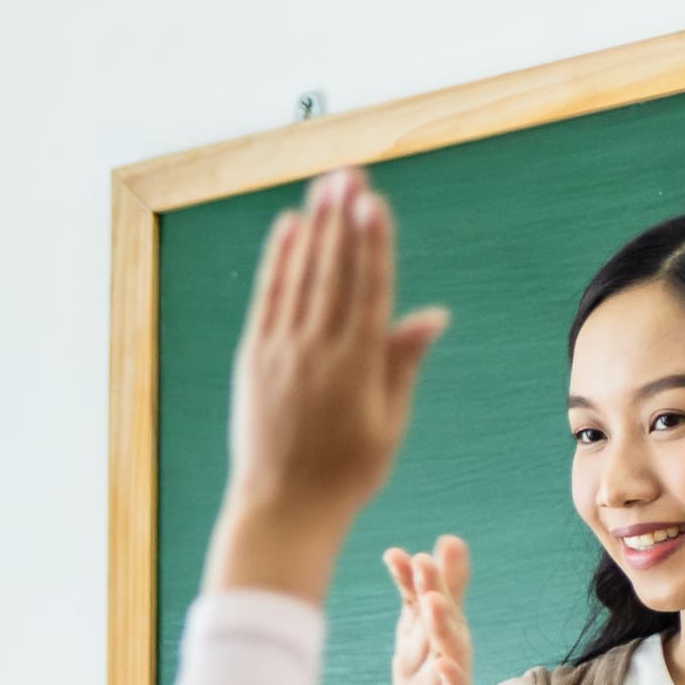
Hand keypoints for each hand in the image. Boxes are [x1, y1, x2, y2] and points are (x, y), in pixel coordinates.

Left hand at [203, 168, 448, 602]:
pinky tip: (287, 229)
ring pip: (298, 278)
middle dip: (341, 221)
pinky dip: (277, 263)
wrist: (282, 509)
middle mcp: (315, 353)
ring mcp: (279, 354)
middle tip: (349, 175)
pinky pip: (267, 300)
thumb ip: (402, 362)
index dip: (372, 242)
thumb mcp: (389, 421)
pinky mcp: (252, 361)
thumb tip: (432, 314)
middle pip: (332, 273)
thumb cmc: (347, 473)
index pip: (368, 290)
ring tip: (324, 187)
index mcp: (356, 366)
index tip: (374, 202)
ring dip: (312, 229)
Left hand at [375, 535, 475, 684]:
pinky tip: (444, 663)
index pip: (426, 602)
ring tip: (434, 601)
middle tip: (424, 564)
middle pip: (444, 621)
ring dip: (444, 627)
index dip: (417, 580)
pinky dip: (453, 680)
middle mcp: (452, 655)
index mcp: (439, 636)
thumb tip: (441, 542)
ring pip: (452, 653)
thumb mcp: (418, 638)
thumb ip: (422, 593)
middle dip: (435, 591)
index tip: (405, 555)